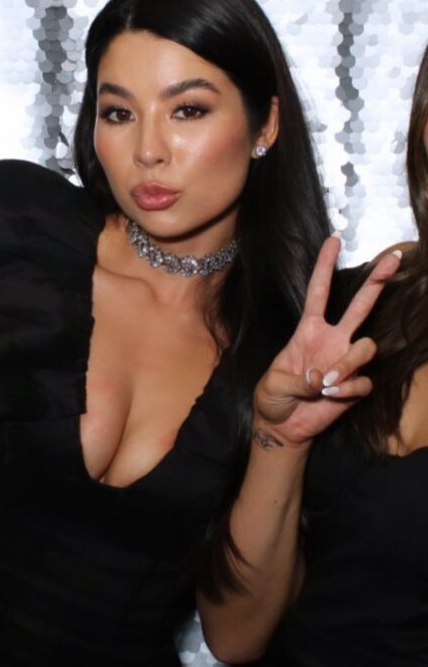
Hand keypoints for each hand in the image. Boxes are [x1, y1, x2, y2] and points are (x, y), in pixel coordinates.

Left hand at [253, 236, 400, 449]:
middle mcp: (332, 340)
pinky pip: (364, 380)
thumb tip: (321, 376)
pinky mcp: (355, 386)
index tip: (333, 240)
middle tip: (393, 258)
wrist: (282, 427)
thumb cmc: (272, 398)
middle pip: (360, 305)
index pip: (319, 291)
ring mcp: (345, 361)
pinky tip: (330, 396)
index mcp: (307, 330)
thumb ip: (295, 380)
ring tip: (327, 382)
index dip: (324, 266)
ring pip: (367, 345)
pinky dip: (348, 389)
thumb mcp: (273, 385)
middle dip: (377, 281)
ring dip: (350, 363)